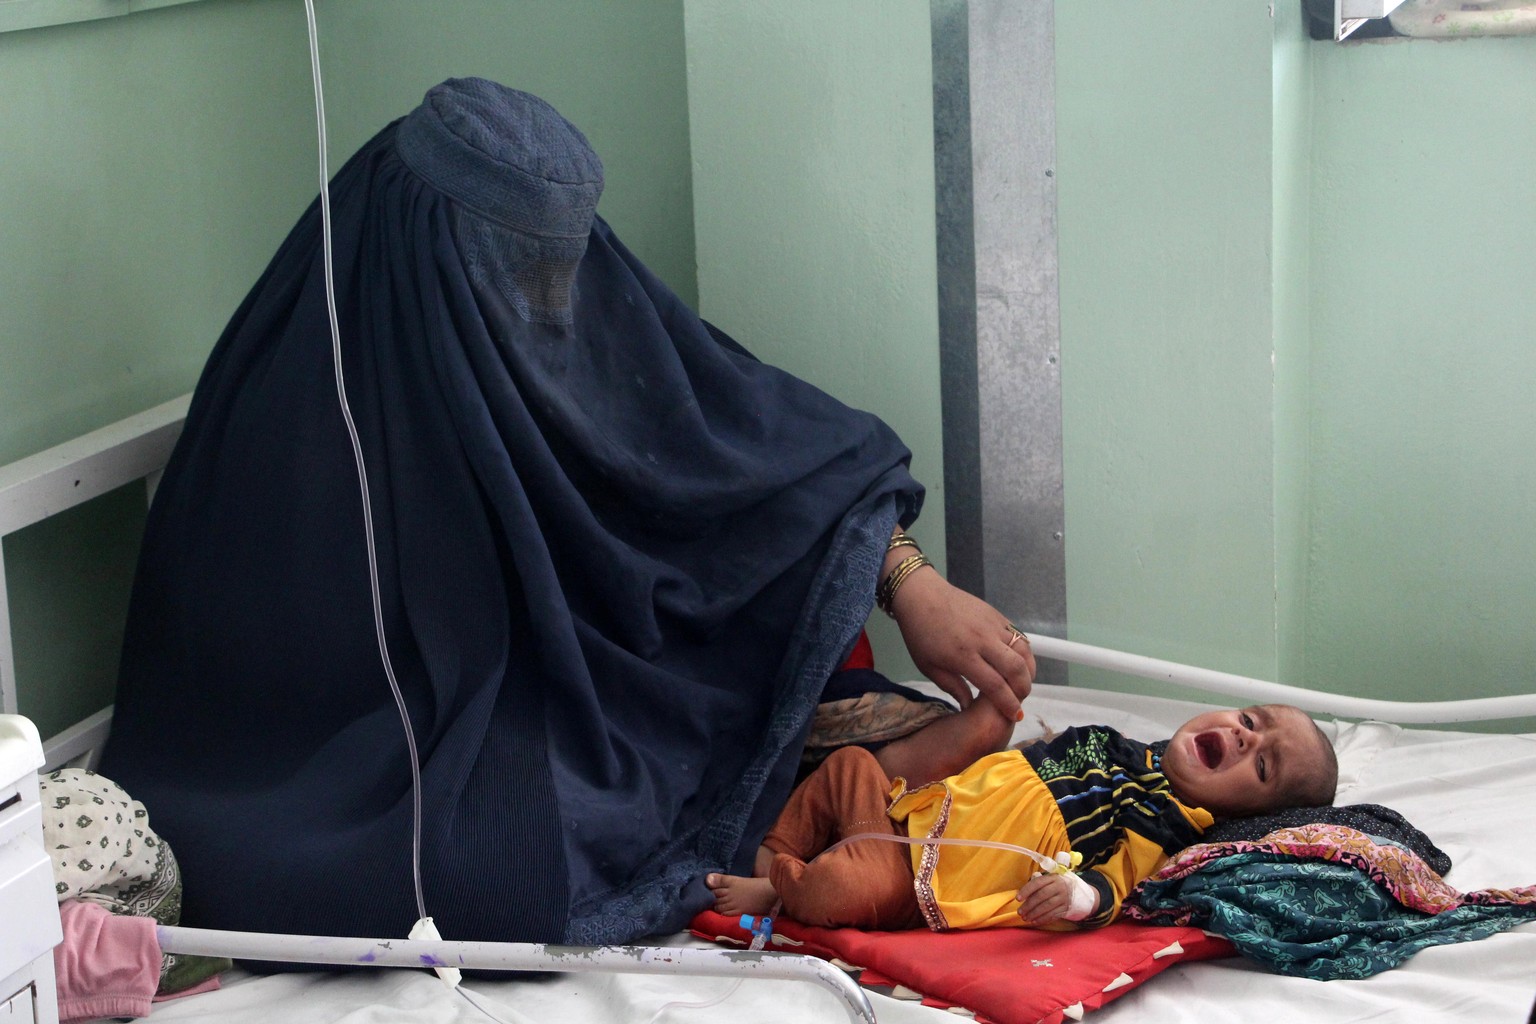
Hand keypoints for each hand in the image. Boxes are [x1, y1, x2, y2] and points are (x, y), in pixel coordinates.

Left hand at [888, 565, 1035, 718]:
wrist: (922, 596)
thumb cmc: (920, 635)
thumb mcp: (929, 667)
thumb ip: (953, 688)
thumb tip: (970, 708)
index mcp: (963, 656)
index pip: (995, 685)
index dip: (1008, 703)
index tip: (1014, 716)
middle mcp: (982, 640)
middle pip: (1016, 669)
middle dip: (1024, 689)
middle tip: (1021, 700)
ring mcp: (992, 625)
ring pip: (1023, 651)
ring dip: (1029, 671)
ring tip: (1023, 683)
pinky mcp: (997, 615)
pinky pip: (1019, 637)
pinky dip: (1024, 653)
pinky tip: (1020, 663)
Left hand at [1015, 871, 1096, 926]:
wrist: (1082, 894)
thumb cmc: (1061, 885)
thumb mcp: (1053, 879)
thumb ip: (1040, 881)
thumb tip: (1026, 887)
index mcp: (1054, 877)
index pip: (1038, 883)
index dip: (1026, 890)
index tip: (1018, 898)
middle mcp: (1060, 887)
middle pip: (1041, 896)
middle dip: (1029, 905)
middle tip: (1020, 912)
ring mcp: (1064, 898)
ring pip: (1047, 907)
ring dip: (1034, 914)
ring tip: (1025, 918)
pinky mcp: (1066, 909)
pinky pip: (1053, 915)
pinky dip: (1043, 919)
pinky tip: (1034, 921)